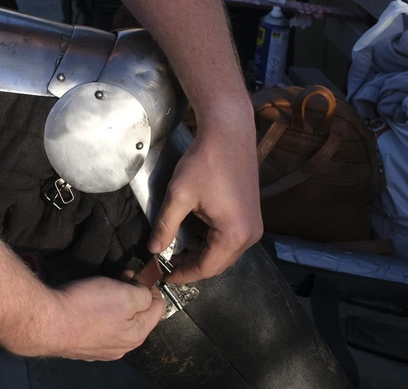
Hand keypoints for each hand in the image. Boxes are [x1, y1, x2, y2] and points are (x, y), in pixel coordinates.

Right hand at [3, 276, 164, 360]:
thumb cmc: (88, 307)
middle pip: (138, 316)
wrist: (48, 322)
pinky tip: (86, 305)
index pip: (159, 307)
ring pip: (118, 322)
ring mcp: (102, 350)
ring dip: (115, 304)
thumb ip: (144, 295)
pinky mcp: (83, 347)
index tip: (135, 275)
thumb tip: (147, 294)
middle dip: (132, 294)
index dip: (150, 286)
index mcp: (137, 334)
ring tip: (100, 289)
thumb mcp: (125, 294)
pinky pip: (99, 328)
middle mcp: (123, 347)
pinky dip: (98, 314)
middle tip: (117, 278)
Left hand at [149, 112, 262, 282]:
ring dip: (201, 253)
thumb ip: (165, 225)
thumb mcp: (179, 195)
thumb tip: (153, 249)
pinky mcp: (252, 215)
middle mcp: (250, 235)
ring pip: (225, 252)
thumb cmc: (205, 162)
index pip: (207, 267)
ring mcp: (254, 226)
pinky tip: (194, 233)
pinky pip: (230, 238)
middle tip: (168, 261)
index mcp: (234, 234)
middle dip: (192, 264)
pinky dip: (212, 241)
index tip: (165, 273)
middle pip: (218, 263)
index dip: (184, 274)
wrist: (229, 133)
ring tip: (177, 248)